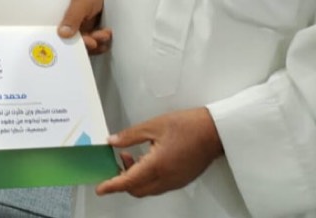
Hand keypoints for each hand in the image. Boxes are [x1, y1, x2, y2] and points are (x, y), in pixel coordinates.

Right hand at [57, 0, 111, 54]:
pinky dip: (100, 43)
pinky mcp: (88, 33)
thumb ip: (72, 16)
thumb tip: (62, 33)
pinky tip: (106, 36)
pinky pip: (92, 43)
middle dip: (84, 44)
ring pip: (83, 45)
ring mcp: (77, 30)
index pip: (57, 35)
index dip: (67, 42)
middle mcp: (66, 26)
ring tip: (104, 35)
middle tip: (94, 42)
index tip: (80, 41)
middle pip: (71, 43)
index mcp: (58, 18)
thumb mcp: (81, 0)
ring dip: (95, 43)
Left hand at [96, 107, 223, 197]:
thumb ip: (130, 136)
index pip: (128, 181)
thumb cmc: (188, 126)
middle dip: (122, 180)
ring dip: (135, 179)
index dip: (112, 186)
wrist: (214, 132)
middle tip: (115, 163)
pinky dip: (147, 178)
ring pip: (148, 189)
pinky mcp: (181, 180)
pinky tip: (145, 161)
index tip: (101, 188)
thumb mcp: (153, 126)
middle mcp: (166, 178)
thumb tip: (113, 141)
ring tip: (129, 157)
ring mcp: (175, 181)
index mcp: (157, 166)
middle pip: (137, 190)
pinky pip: (159, 186)